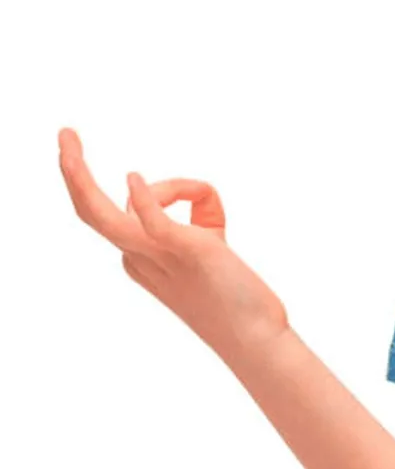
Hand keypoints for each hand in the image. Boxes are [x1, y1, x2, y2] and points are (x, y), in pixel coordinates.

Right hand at [58, 126, 289, 363]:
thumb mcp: (210, 246)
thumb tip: (199, 195)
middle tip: (64, 132)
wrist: (255, 335)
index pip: (111, 214)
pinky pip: (156, 223)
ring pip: (105, 216)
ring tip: (68, 141)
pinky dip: (145, 199)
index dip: (97, 186)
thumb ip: (200, 218)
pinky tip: (133, 179)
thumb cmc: (236, 295)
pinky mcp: (189, 251)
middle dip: (72, 171)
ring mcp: (161, 255)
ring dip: (80, 176)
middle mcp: (141, 256)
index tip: (98, 162)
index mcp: (140, 256)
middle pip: (91, 211)